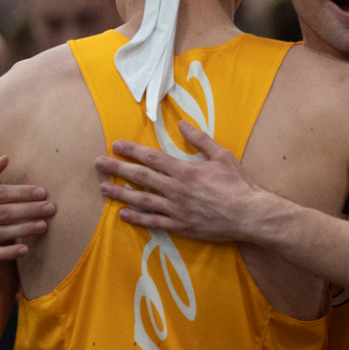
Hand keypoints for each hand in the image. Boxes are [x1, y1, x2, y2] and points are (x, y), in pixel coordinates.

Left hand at [95, 121, 280, 241]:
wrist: (250, 215)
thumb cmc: (238, 184)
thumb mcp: (222, 156)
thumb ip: (200, 140)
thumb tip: (182, 123)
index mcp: (185, 171)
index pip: (152, 158)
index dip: (132, 151)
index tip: (115, 146)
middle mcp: (176, 190)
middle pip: (141, 177)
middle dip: (117, 170)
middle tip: (98, 165)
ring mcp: (176, 210)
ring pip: (142, 201)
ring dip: (120, 194)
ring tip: (103, 189)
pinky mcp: (181, 226)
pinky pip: (154, 222)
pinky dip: (137, 218)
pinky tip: (123, 214)